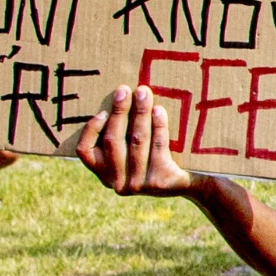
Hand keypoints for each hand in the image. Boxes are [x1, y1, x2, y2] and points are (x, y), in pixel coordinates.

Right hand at [76, 87, 205, 198]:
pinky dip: (158, 125)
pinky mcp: (159, 180)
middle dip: (119, 111)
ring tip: (143, 93)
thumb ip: (121, 136)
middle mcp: (117, 183)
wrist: (190, 184)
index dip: (91, 129)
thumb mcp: (132, 154)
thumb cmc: (156, 160)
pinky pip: (157, 145)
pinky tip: (158, 110)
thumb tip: (116, 99)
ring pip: (136, 140)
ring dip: (140, 113)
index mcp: (104, 174)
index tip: (103, 111)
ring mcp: (138, 184)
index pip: (84, 151)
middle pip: (113, 141)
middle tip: (124, 90)